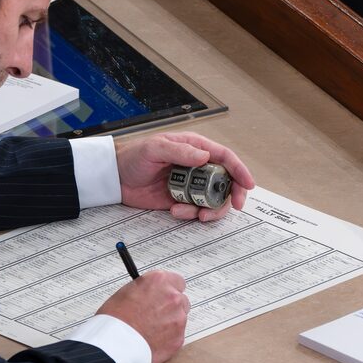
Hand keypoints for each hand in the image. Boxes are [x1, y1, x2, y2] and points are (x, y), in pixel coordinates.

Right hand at [96, 270, 189, 362]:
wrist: (115, 344)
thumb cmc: (115, 319)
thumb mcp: (126, 292)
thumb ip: (146, 289)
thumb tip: (150, 292)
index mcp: (159, 281)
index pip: (176, 280)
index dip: (169, 289)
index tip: (164, 295)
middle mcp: (172, 297)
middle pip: (181, 300)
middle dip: (171, 306)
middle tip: (156, 313)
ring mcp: (178, 318)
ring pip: (180, 318)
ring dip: (170, 321)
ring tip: (151, 328)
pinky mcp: (179, 338)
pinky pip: (177, 335)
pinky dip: (168, 337)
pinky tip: (153, 339)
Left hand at [115, 131, 254, 221]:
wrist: (115, 177)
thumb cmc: (133, 156)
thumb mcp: (155, 148)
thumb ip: (180, 151)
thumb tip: (204, 156)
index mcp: (195, 148)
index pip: (225, 157)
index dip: (240, 170)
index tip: (248, 185)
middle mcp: (197, 166)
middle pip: (226, 181)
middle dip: (231, 195)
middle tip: (231, 206)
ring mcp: (190, 185)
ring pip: (213, 199)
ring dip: (209, 209)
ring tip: (193, 213)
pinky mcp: (182, 200)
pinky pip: (196, 210)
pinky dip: (192, 214)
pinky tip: (176, 210)